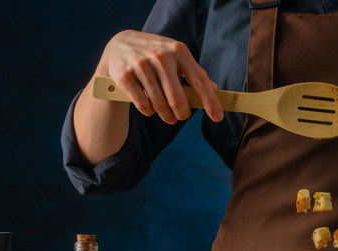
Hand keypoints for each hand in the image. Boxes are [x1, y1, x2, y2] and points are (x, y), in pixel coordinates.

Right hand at [99, 30, 222, 123]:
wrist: (120, 44)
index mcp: (179, 51)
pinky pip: (143, 105)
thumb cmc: (156, 55)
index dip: (210, 101)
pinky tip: (150, 109)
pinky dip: (149, 112)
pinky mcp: (125, 76)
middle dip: (182, 114)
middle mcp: (161, 56)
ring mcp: (141, 65)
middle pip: (178, 99)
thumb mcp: (176, 57)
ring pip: (159, 105)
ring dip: (166, 116)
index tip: (218, 118)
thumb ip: (194, 72)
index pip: (199, 81)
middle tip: (181, 117)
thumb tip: (214, 89)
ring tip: (167, 116)